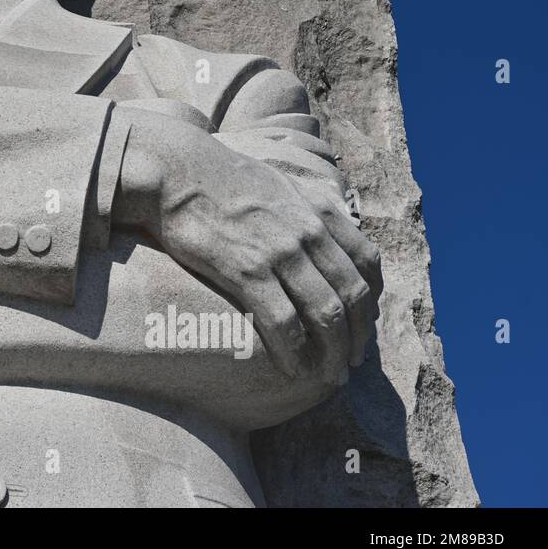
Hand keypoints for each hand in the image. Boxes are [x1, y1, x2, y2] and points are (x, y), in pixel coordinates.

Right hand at [113, 113, 382, 382]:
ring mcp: (281, 252)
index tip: (363, 323)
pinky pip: (282, 322)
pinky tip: (294, 370)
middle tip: (351, 362)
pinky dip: (294, 352)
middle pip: (353, 295)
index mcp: (320, 210)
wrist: (175, 171)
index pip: (367, 262)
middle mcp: (309, 232)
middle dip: (358, 336)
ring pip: (325, 314)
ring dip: (333, 353)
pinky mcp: (247, 271)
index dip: (372, 299)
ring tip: (329, 377)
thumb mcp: (278, 182)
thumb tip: (324, 220)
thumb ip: (307, 204)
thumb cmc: (219, 177)